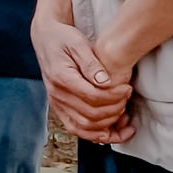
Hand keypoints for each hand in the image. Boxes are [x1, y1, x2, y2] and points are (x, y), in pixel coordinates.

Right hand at [34, 15, 131, 141]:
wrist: (45, 39)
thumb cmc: (63, 38)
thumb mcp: (78, 43)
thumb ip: (92, 63)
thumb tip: (106, 82)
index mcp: (61, 78)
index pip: (92, 97)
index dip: (114, 97)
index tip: (127, 88)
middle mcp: (57, 95)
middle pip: (91, 115)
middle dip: (115, 110)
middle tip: (127, 98)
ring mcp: (57, 103)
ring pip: (84, 127)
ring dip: (108, 126)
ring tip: (124, 117)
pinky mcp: (59, 108)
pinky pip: (77, 129)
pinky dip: (94, 134)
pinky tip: (110, 131)